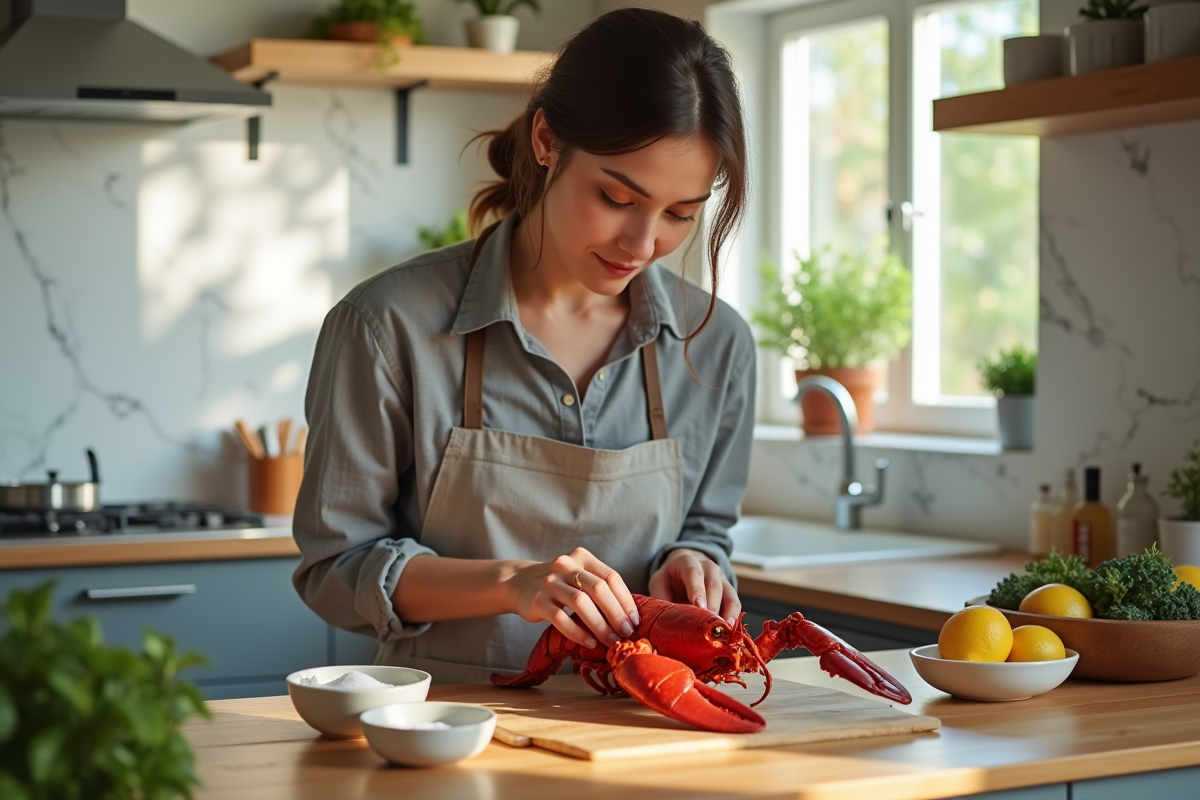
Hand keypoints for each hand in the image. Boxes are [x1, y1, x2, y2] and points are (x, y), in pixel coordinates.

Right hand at [505, 547, 640, 649]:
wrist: (518, 582)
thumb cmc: (558, 584)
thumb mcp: (578, 575)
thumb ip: (599, 586)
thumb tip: (629, 615)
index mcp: (582, 557)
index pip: (610, 577)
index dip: (626, 600)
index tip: (635, 620)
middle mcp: (565, 565)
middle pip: (598, 589)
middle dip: (616, 613)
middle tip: (626, 632)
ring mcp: (549, 582)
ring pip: (581, 603)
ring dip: (600, 625)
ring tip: (611, 640)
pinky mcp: (537, 601)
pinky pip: (561, 618)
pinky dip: (578, 632)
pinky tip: (589, 642)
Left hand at [648, 548, 740, 624]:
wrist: (683, 569)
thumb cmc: (669, 579)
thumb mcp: (659, 584)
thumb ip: (662, 599)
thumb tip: (666, 621)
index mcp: (687, 561)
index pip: (694, 573)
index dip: (697, 589)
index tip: (698, 606)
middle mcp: (708, 567)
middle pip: (713, 585)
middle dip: (712, 606)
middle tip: (708, 625)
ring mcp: (721, 578)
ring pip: (728, 595)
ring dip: (726, 614)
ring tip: (721, 631)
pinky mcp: (728, 591)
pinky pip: (734, 603)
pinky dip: (733, 616)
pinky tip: (728, 630)